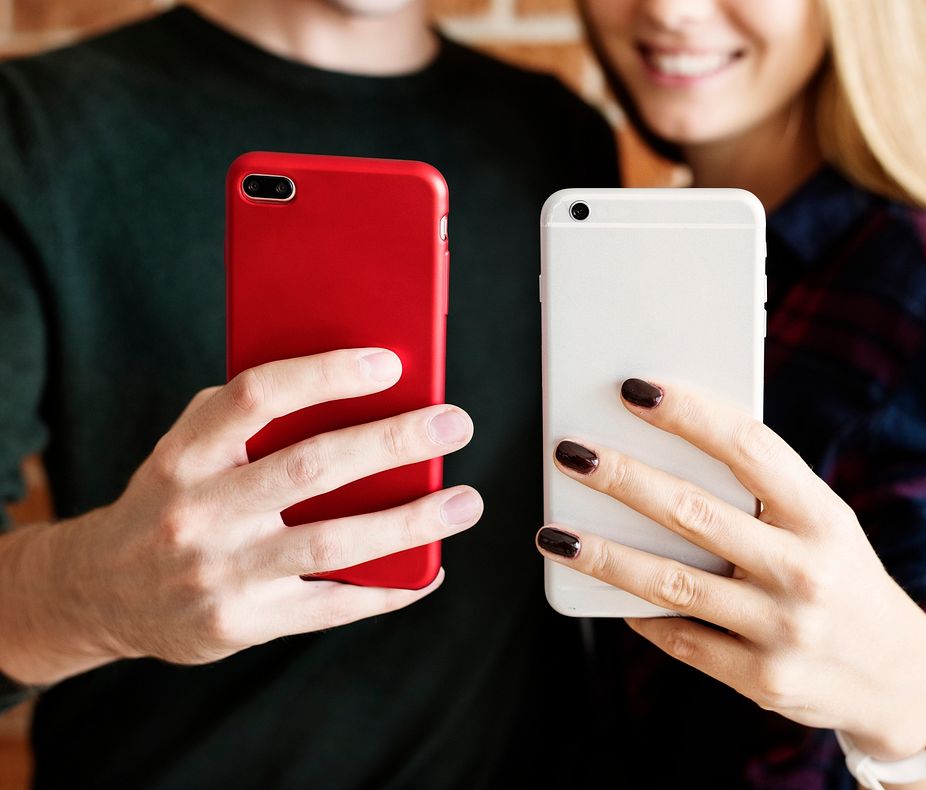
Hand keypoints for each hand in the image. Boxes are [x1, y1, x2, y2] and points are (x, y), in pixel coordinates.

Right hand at [7, 348, 480, 681]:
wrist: (104, 591)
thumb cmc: (171, 499)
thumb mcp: (187, 446)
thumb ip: (249, 417)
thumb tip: (355, 386)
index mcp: (185, 453)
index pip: (257, 397)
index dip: (325, 374)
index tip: (390, 363)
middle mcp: (200, 511)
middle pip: (311, 466)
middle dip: (392, 442)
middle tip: (454, 424)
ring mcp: (222, 572)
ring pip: (333, 540)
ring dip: (411, 521)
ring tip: (465, 502)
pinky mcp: (244, 622)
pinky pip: (332, 605)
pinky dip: (389, 588)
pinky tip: (431, 568)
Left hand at [535, 378, 925, 761]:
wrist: (899, 680)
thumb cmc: (841, 577)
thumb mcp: (823, 524)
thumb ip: (761, 493)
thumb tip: (662, 449)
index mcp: (821, 516)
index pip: (748, 448)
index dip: (688, 414)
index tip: (634, 389)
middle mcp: (804, 570)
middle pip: (693, 513)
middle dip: (623, 479)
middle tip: (570, 454)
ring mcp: (781, 629)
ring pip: (671, 584)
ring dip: (603, 557)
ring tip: (554, 534)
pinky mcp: (760, 678)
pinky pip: (680, 639)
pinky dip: (638, 612)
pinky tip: (604, 591)